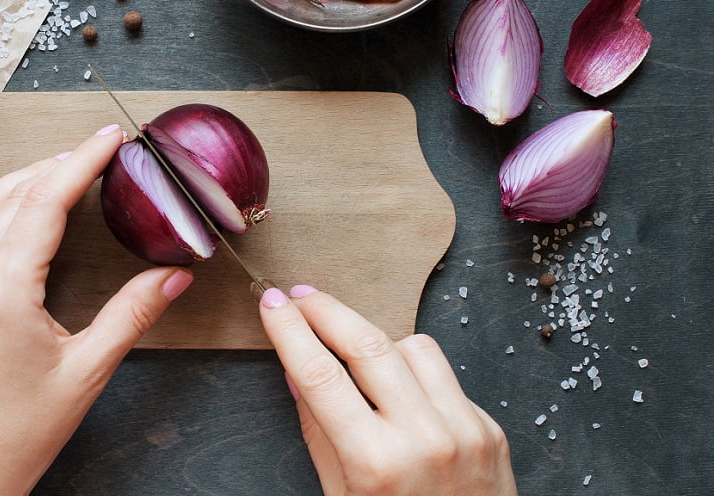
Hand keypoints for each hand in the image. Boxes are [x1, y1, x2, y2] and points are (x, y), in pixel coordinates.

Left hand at [0, 124, 193, 495]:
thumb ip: (132, 315)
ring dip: (24, 178)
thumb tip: (173, 277)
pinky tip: (19, 207)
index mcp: (3, 291)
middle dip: (59, 163)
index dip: (82, 162)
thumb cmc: (20, 430)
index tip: (110, 138)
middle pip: (13, 194)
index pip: (45, 202)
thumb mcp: (88, 371)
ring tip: (64, 168)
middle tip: (99, 149)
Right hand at [258, 285, 516, 495]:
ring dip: (376, 339)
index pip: (320, 375)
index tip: (272, 303)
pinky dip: (413, 368)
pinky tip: (397, 386)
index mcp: (376, 465)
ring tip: (350, 349)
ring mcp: (464, 430)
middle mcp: (425, 440)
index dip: (289, 331)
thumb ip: (319, 432)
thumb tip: (297, 372)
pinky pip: (443, 373)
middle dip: (327, 310)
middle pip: (367, 344)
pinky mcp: (488, 427)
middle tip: (301, 294)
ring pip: (412, 346)